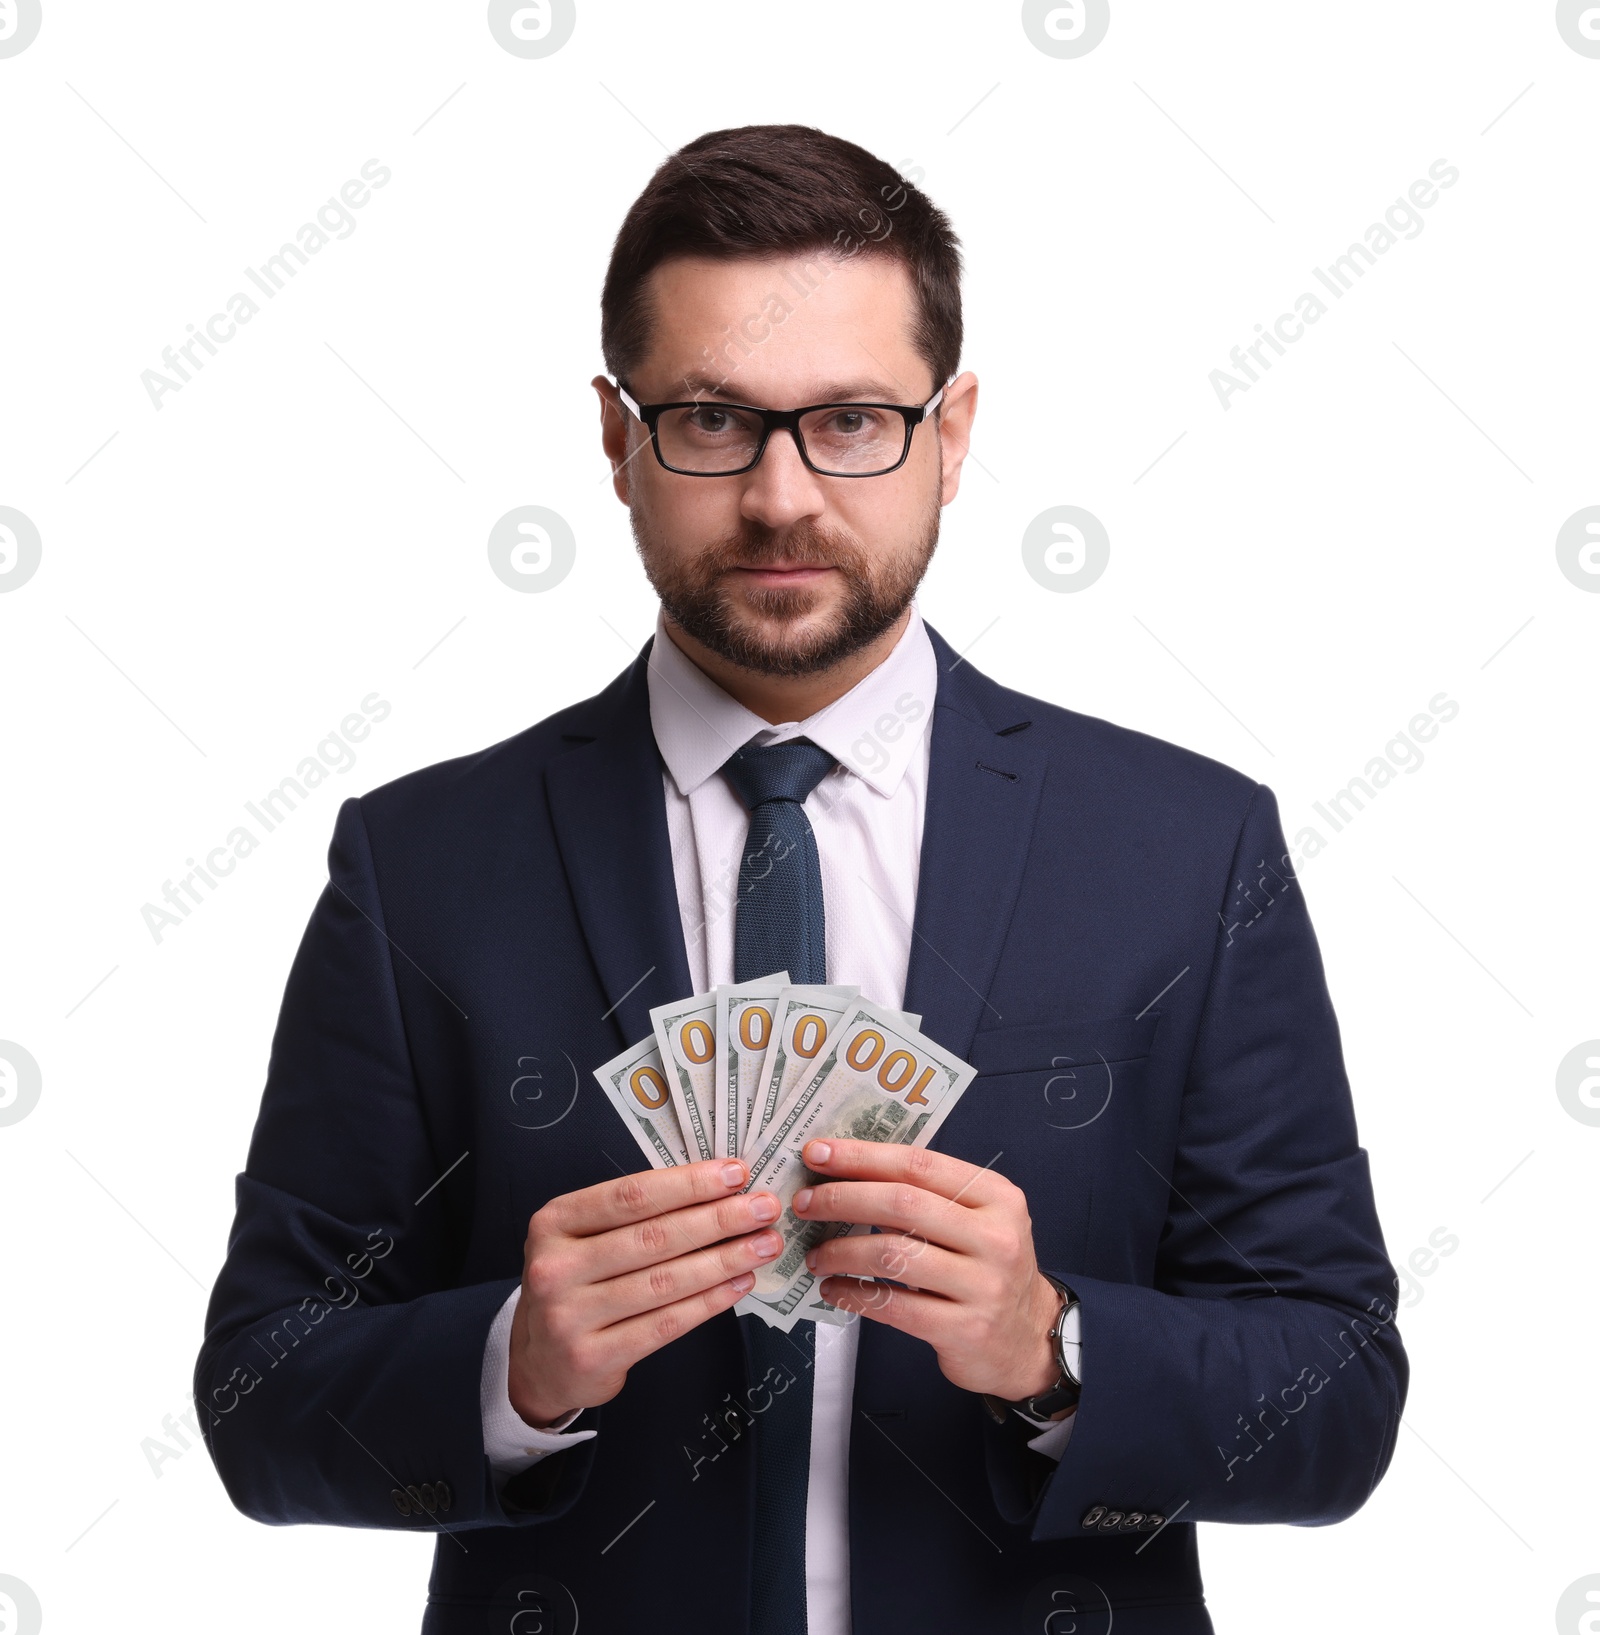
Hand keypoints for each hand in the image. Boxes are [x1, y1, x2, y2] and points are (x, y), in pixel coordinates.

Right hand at [508, 1158, 782, 1427]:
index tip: (736, 1173)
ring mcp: (569, 1316)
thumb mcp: (584, 1237)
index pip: (632, 1194)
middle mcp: (555, 1267)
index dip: (689, 1183)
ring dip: (724, 1260)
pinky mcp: (593, 1356)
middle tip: (764, 1208)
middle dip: (719, 1219)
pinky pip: (665, 1324)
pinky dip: (709, 1302)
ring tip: (763, 1244)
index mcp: (554, 1222)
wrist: (540, 1361)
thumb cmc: (578, 1283)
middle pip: (653, 1237)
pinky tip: (739, 1283)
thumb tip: (718, 1187)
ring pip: (664, 1282)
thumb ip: (636, 1213)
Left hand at [795, 1139, 1061, 1402]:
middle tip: (805, 1203)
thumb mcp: (976, 1220)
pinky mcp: (965, 1329)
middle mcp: (995, 1236)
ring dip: (841, 1251)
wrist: (1027, 1340)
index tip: (818, 1152)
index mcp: (996, 1196)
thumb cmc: (986, 1268)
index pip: (919, 1164)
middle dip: (842, 1198)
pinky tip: (834, 1289)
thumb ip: (927, 1196)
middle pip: (902, 1204)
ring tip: (816, 1255)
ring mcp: (984, 1286)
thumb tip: (847, 1170)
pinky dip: (853, 1294)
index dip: (862, 1156)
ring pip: (892, 1254)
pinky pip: (893, 1306)